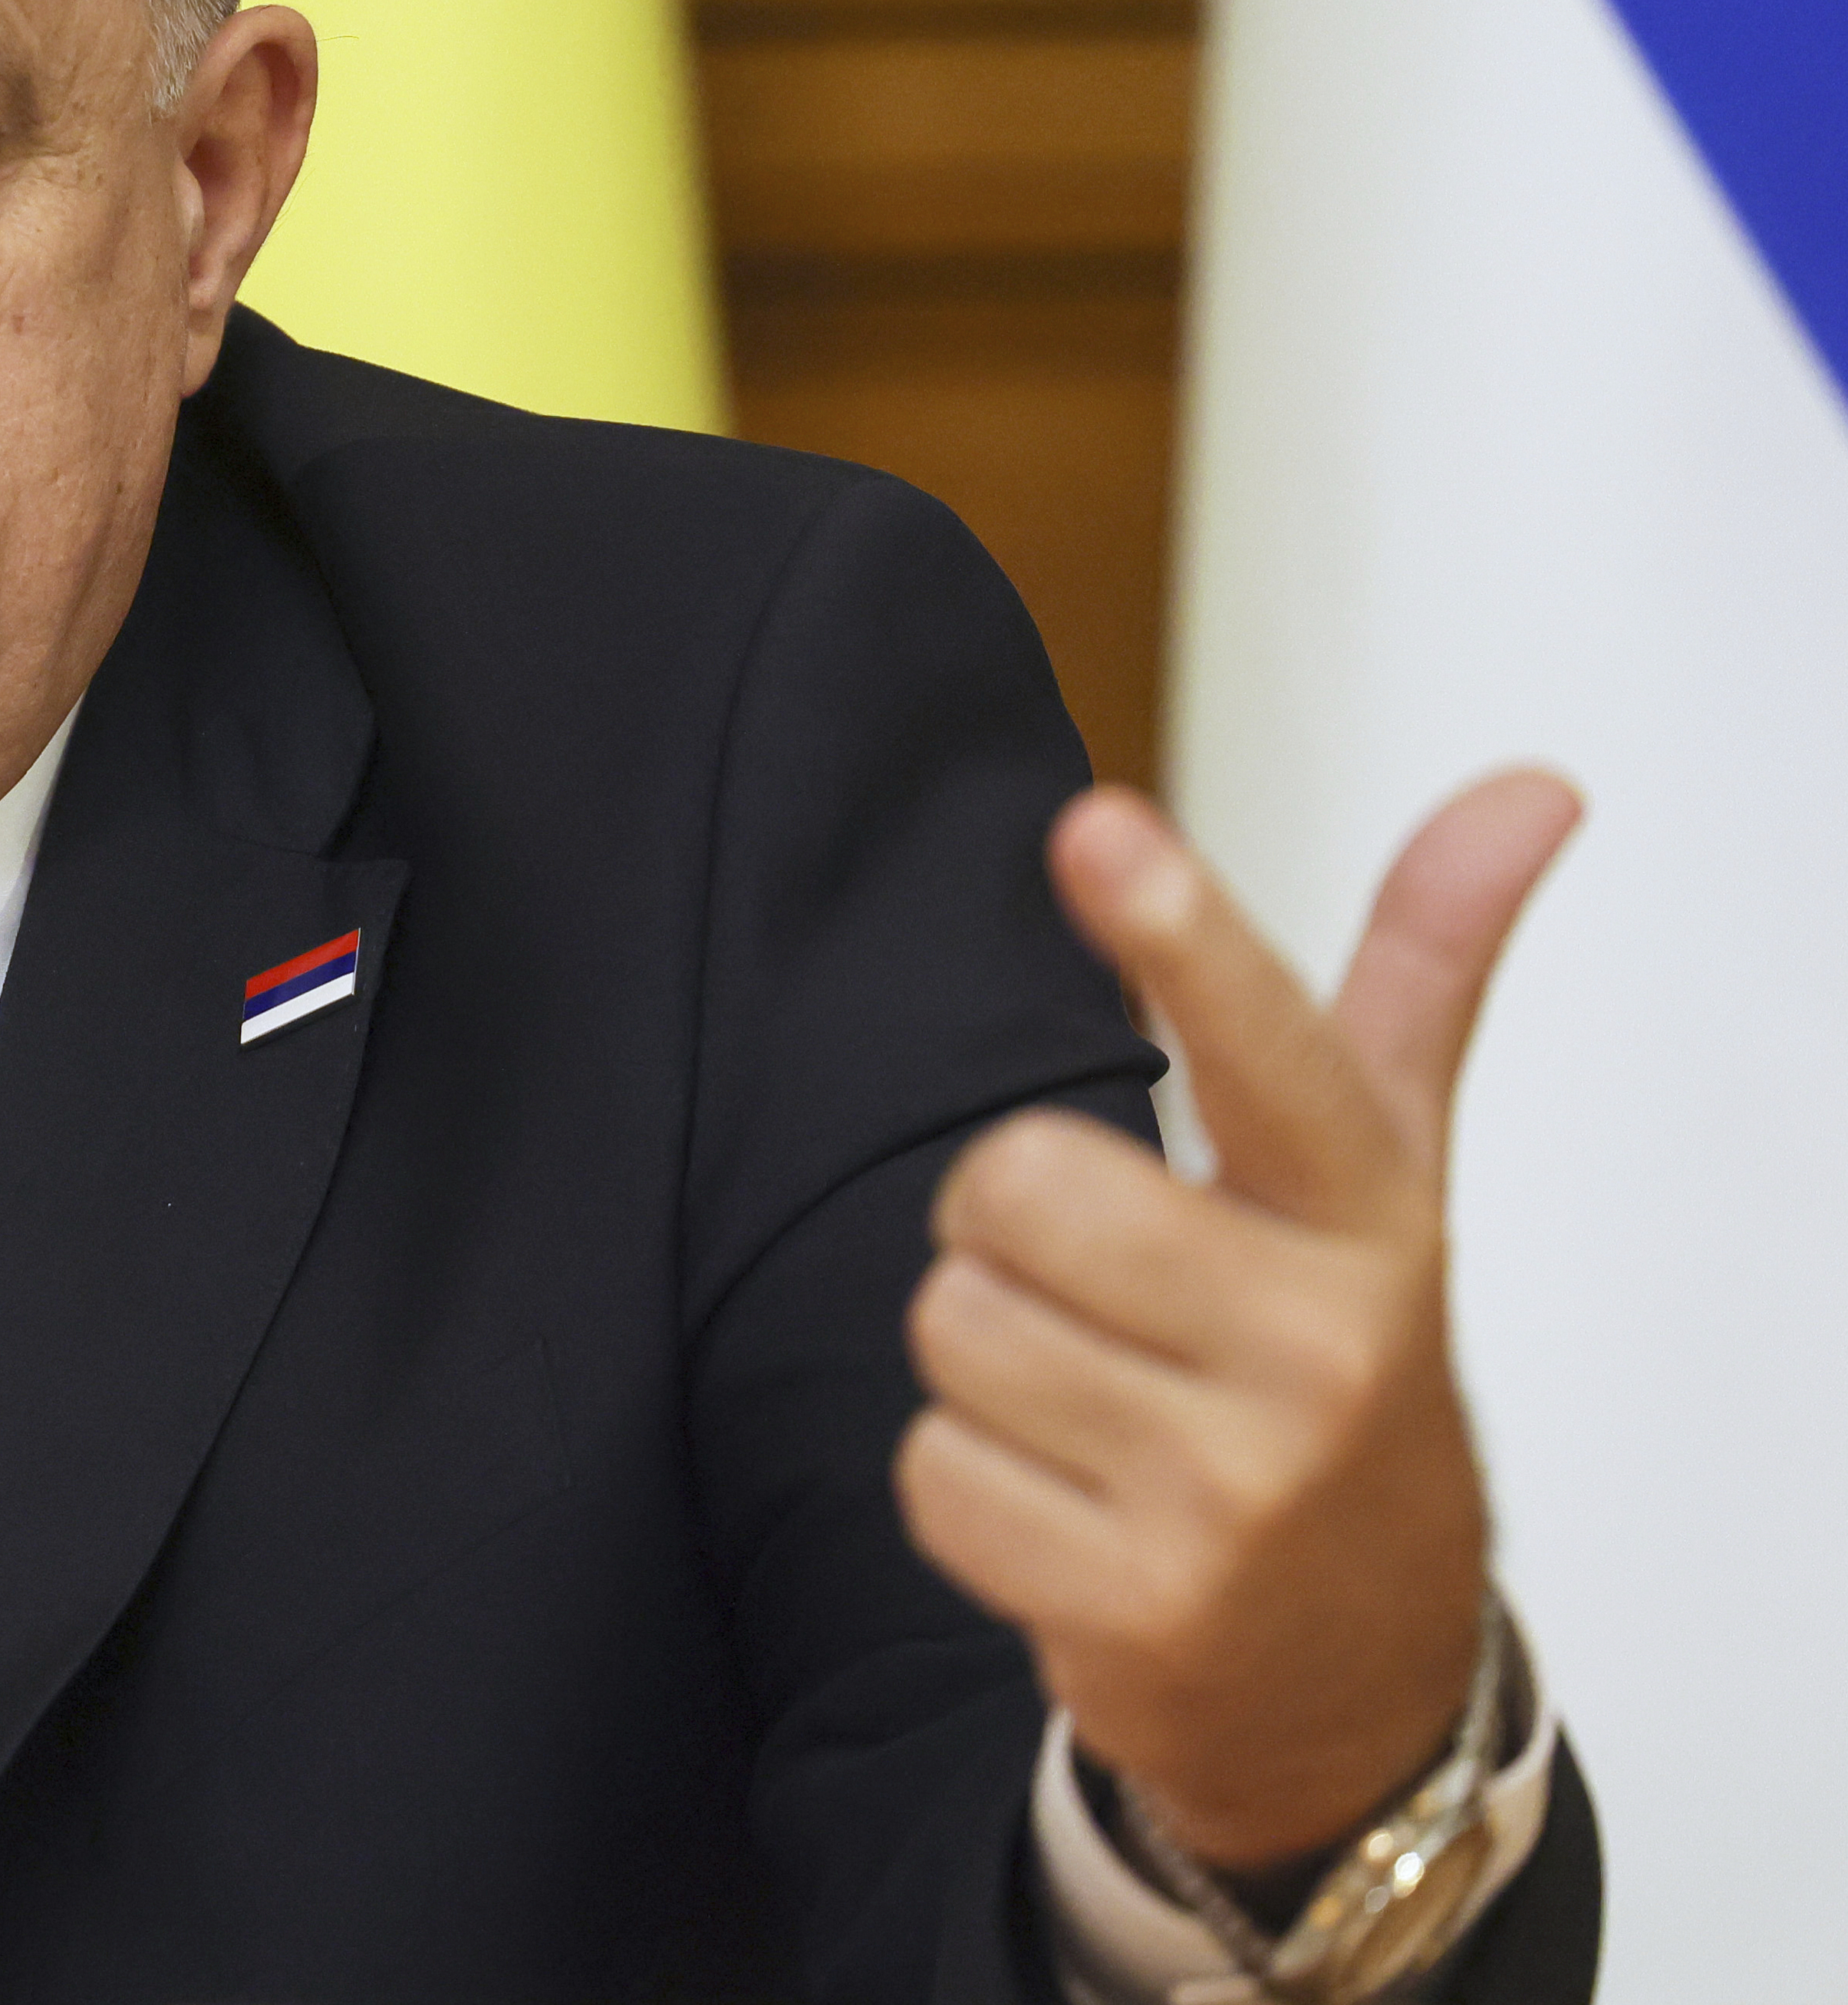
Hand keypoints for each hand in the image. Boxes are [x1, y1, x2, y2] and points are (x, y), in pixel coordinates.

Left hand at [896, 772, 1579, 1869]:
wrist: (1353, 1673)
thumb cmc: (1331, 1372)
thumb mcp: (1388, 1176)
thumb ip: (1424, 972)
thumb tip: (1529, 786)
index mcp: (1367, 1219)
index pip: (1269, 1050)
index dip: (1181, 936)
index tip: (1099, 825)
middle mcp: (1316, 1349)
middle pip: (1009, 1182)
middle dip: (1005, 1224)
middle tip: (1095, 1284)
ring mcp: (1232, 1489)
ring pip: (953, 1323)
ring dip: (987, 1362)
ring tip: (1095, 1405)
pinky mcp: (1135, 1603)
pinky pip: (930, 1470)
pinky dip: (968, 1486)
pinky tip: (1071, 1505)